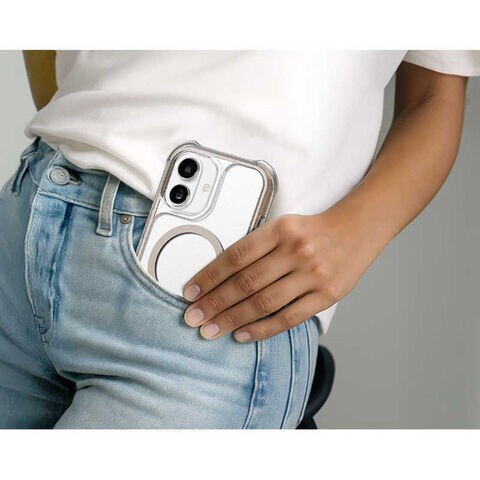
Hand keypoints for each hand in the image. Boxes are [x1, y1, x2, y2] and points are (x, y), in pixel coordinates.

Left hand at [182, 212, 373, 341]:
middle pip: (246, 282)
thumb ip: (257, 247)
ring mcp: (312, 275)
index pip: (236, 256)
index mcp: (280, 230)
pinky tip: (242, 335)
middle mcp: (295, 251)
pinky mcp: (326, 296)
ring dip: (232, 319)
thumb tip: (220, 276)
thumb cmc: (313, 230)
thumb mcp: (283, 226)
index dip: (209, 276)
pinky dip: (263, 329)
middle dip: (214, 303)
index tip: (191, 291)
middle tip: (193, 317)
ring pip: (264, 303)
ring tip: (210, 330)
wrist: (356, 230)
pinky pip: (288, 318)